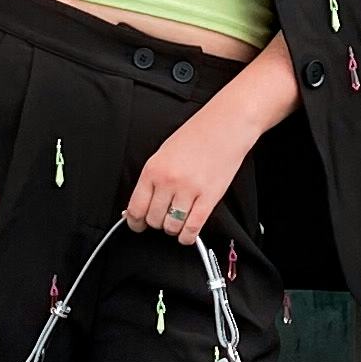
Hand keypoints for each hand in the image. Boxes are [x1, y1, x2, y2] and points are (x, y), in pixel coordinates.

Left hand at [126, 111, 248, 245]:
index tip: (137, 225)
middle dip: (156, 223)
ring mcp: (189, 190)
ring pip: (172, 226)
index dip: (134, 222)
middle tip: (162, 217)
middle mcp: (169, 181)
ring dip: (172, 228)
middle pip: (153, 219)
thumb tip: (140, 206)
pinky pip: (193, 227)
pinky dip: (187, 236)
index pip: (136, 208)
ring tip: (176, 221)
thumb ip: (152, 180)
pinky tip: (187, 234)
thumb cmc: (196, 135)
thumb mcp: (164, 153)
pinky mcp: (209, 197)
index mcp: (153, 169)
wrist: (226, 125)